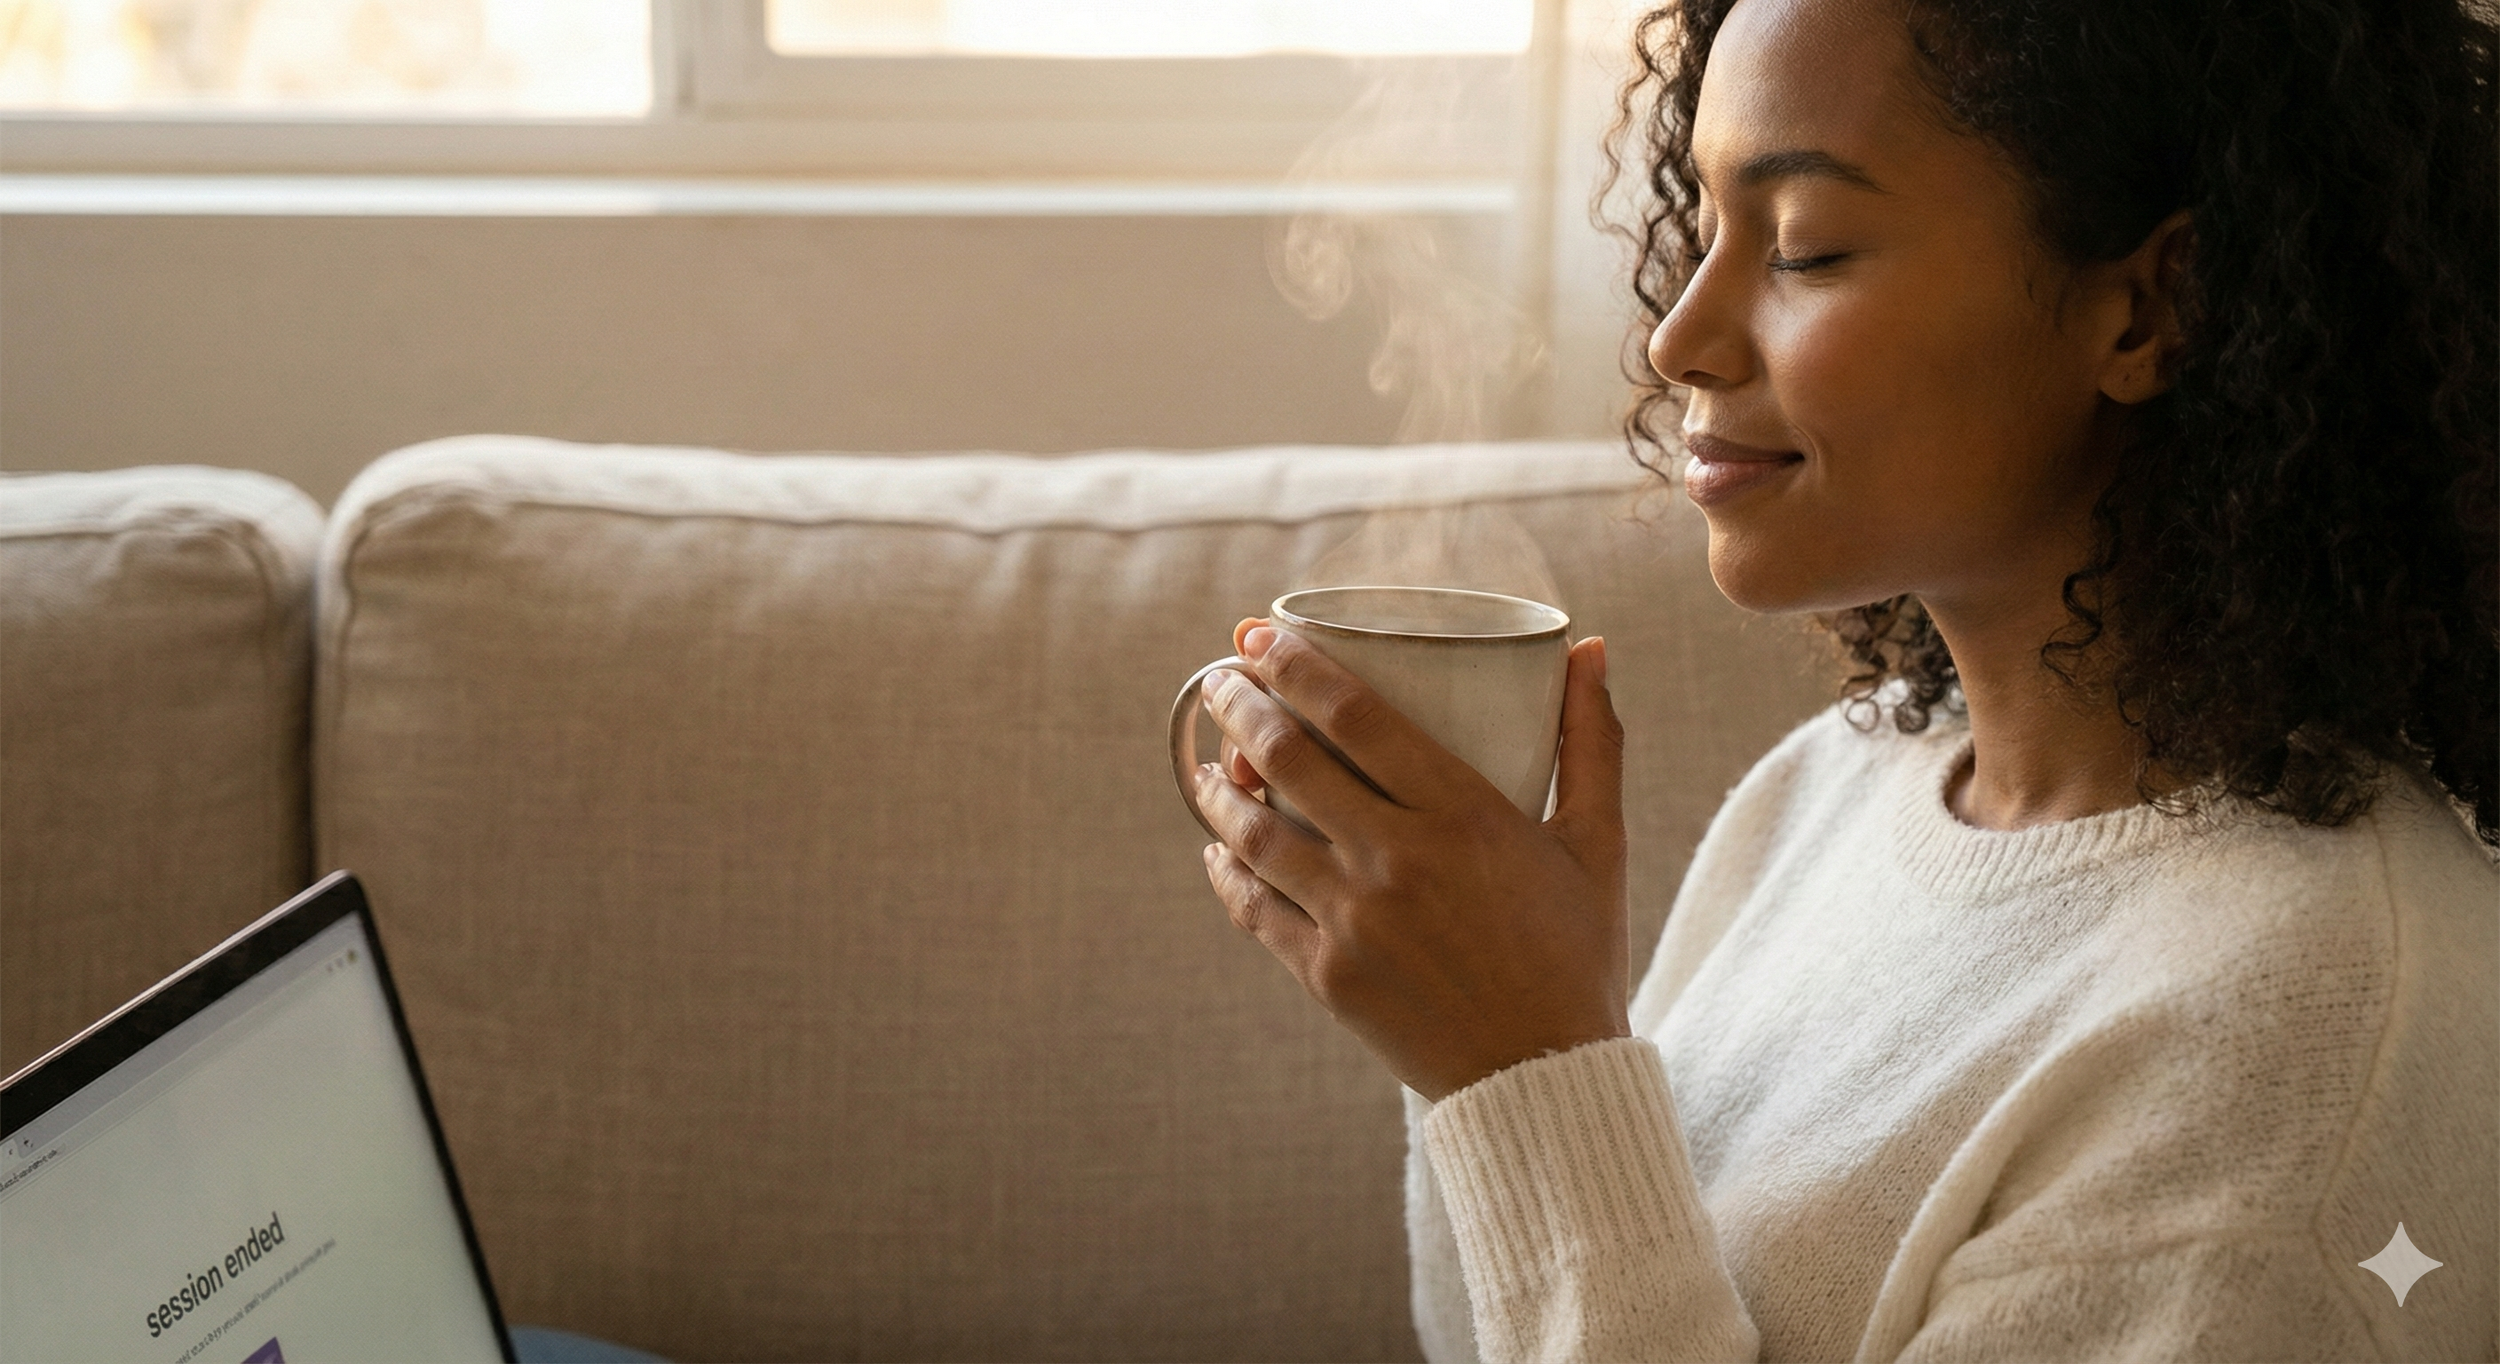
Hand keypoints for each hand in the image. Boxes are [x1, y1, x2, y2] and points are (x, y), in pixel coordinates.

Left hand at [1193, 621, 1630, 1101]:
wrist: (1547, 1080)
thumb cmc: (1579, 954)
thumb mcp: (1599, 845)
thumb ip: (1592, 742)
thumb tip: (1590, 646)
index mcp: (1462, 815)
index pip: (1354, 714)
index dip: (1294, 664)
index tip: (1259, 634)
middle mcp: (1396, 860)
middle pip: (1288, 760)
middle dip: (1238, 707)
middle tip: (1219, 679)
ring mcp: (1353, 921)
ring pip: (1255, 833)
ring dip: (1217, 787)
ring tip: (1204, 761)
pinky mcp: (1326, 976)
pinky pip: (1254, 908)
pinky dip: (1227, 870)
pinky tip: (1218, 848)